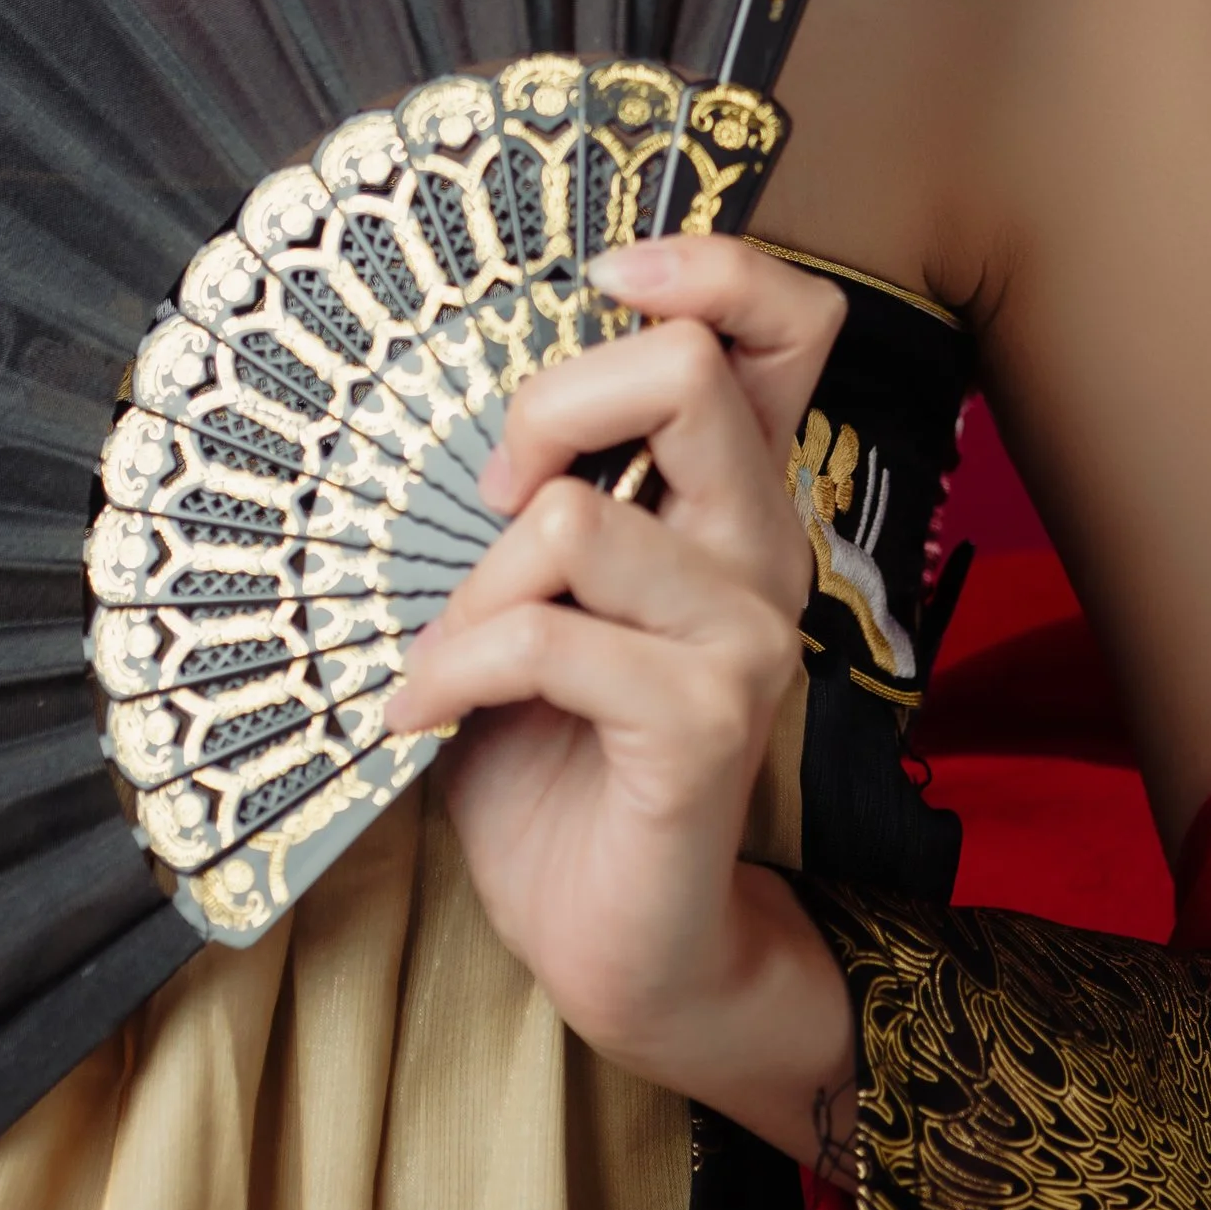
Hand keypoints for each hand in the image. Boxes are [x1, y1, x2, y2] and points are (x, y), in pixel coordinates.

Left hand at [385, 235, 856, 1149]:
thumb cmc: (554, 750)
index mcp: (729, 493)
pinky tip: (422, 713)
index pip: (788, 322)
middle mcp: (761, 545)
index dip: (709, 266)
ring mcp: (744, 636)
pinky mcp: (702, 726)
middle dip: (548, 406)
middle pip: (688, 368)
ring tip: (442, 646)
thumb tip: (431, 390)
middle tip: (484, 501)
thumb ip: (529, 489)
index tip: (605, 280)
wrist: (617, 942)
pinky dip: (455, 666)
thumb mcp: (530, 588)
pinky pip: (548, 637)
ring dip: (474, 580)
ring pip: (582, 513)